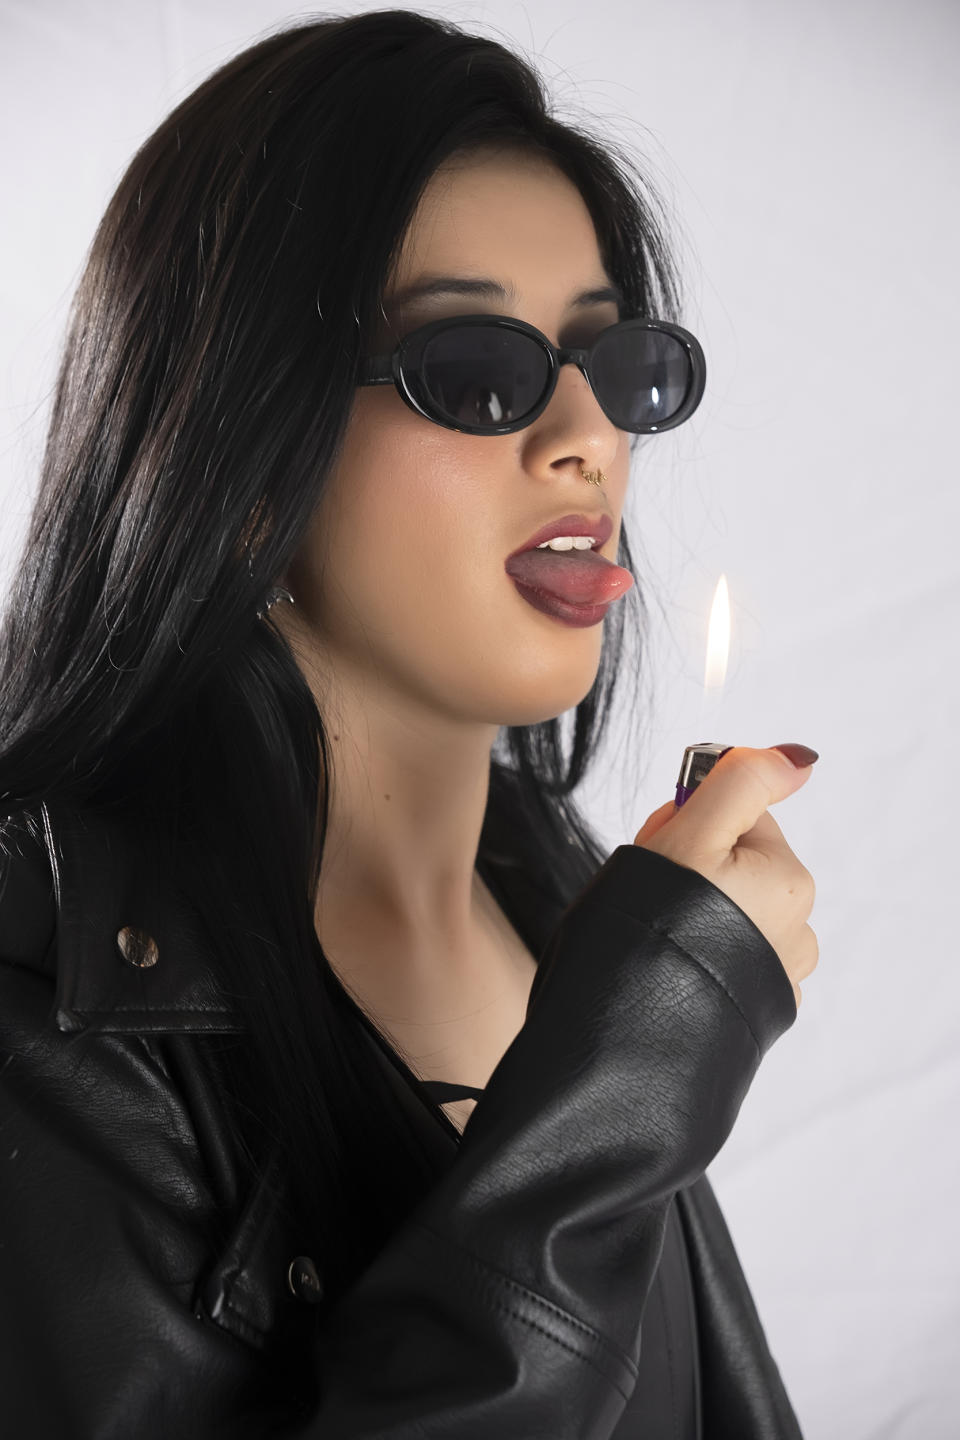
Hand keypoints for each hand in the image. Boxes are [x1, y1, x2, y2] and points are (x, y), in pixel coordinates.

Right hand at [633, 745, 818, 1010]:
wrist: (626, 1023)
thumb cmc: (656, 923)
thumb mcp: (693, 833)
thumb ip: (743, 782)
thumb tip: (798, 757)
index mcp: (788, 879)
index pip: (740, 815)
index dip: (692, 821)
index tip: (665, 845)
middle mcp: (798, 927)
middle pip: (735, 861)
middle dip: (693, 865)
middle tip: (656, 886)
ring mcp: (779, 972)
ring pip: (731, 908)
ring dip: (697, 907)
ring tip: (661, 927)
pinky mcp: (755, 1005)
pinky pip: (730, 952)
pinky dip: (705, 947)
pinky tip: (676, 958)